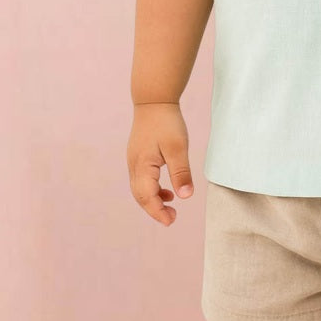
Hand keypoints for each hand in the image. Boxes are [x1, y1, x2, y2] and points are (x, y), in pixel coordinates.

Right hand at [127, 102, 194, 225]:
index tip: (171, 221)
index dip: (158, 212)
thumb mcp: (178, 148)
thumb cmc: (166, 122)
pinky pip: (142, 179)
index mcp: (142, 166)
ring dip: (153, 200)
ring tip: (171, 206)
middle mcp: (134, 165)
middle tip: (172, 218)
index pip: (147, 197)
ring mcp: (134, 160)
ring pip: (140, 189)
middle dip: (155, 210)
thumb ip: (181, 173)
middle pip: (140, 196)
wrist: (154, 100)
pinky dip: (153, 189)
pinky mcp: (138, 155)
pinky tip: (167, 189)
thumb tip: (186, 196)